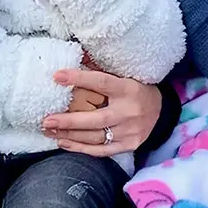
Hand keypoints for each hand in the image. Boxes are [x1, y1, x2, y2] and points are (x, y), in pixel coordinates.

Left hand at [42, 69, 161, 155]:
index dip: (79, 78)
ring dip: (69, 135)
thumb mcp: (123, 76)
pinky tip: (63, 142)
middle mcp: (129, 112)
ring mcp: (129, 132)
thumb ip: (100, 70)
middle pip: (95, 119)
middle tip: (46, 120)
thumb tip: (76, 56)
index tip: (57, 76)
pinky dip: (80, 148)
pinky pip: (100, 150)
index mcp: (128, 89)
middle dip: (68, 121)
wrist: (161, 111)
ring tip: (49, 130)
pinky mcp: (128, 145)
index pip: (101, 82)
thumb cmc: (135, 90)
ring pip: (95, 137)